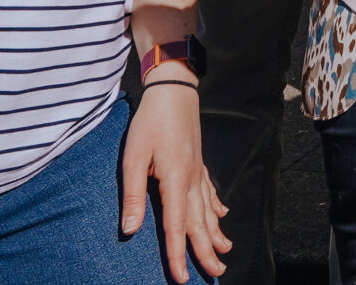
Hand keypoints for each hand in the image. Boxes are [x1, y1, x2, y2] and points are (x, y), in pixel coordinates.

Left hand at [122, 82, 230, 280]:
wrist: (173, 90)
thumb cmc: (150, 122)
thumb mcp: (133, 157)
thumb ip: (133, 195)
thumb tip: (131, 229)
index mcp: (176, 181)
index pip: (176, 227)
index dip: (178, 254)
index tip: (182, 277)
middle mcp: (192, 179)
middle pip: (200, 223)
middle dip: (206, 251)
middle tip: (216, 274)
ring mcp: (198, 170)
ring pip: (208, 209)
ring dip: (216, 233)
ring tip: (225, 251)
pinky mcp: (198, 161)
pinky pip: (209, 190)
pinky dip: (217, 206)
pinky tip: (223, 215)